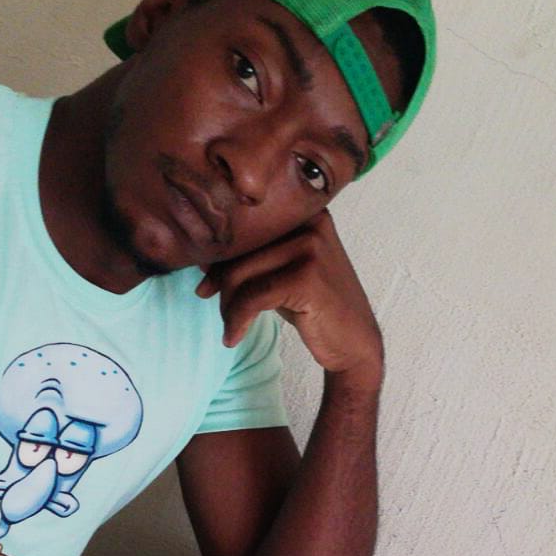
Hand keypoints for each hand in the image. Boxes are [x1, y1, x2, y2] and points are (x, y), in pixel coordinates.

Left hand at [195, 210, 382, 393]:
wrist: (354, 343)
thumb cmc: (313, 306)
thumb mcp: (280, 273)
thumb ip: (250, 258)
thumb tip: (200, 253)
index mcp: (303, 212)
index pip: (246, 228)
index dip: (219, 256)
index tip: (205, 283)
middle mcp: (310, 222)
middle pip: (240, 249)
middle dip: (219, 282)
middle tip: (211, 304)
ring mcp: (311, 247)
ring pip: (240, 273)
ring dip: (227, 306)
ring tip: (230, 326)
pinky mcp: (307, 276)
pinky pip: (252, 297)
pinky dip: (237, 321)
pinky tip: (234, 337)